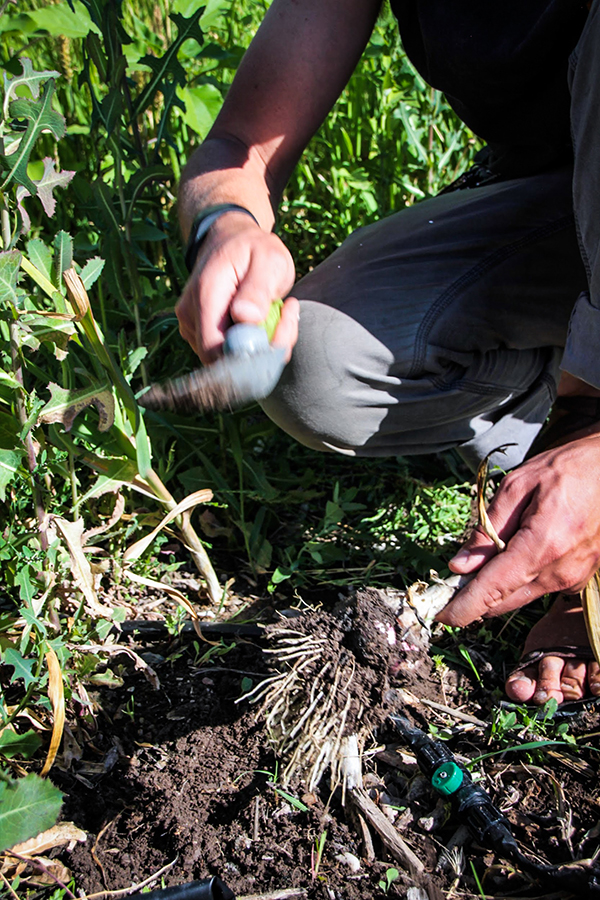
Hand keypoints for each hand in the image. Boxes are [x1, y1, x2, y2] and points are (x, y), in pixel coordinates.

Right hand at [175, 211, 297, 363]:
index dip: (248, 355)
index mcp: (205, 295)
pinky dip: (257, 343)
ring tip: (281, 310)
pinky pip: (232, 353)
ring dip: (265, 345)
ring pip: (231, 359)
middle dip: (264, 350)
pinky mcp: (203, 335)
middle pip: (224, 359)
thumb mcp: (267, 259)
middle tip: (290, 316)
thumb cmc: (253, 248)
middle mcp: (191, 316)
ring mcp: (194, 327)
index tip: (282, 331)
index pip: (214, 349)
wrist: (233, 241)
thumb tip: (246, 317)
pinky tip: (269, 318)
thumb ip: (257, 288)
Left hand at [437, 434, 599, 626]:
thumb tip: (460, 566)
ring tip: (484, 560)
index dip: (464, 607)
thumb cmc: (566, 469)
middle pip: (504, 602)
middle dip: (474, 598)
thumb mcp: (517, 486)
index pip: (494, 589)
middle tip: (451, 584)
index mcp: (544, 545)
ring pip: (521, 597)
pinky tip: (515, 553)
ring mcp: (574, 578)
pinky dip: (519, 579)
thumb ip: (487, 529)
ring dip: (496, 588)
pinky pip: (539, 588)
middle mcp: (561, 571)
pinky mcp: (579, 578)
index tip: (441, 616)